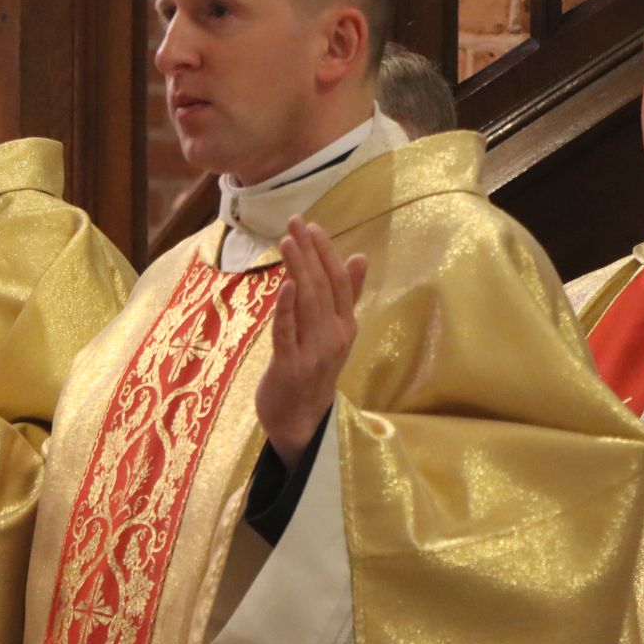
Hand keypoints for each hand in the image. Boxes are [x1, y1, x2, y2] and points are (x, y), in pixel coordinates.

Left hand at [254, 217, 367, 469]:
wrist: (301, 421)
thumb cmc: (314, 370)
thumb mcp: (334, 332)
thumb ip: (344, 296)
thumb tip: (359, 257)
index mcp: (345, 326)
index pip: (338, 282)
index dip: (326, 253)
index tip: (313, 226)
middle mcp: (334, 336)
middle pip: (323, 287)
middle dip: (310, 252)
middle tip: (297, 222)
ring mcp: (313, 351)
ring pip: (307, 304)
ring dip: (298, 270)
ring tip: (289, 242)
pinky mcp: (290, 365)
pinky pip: (288, 332)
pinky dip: (286, 308)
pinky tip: (284, 285)